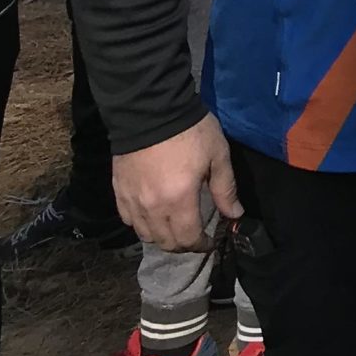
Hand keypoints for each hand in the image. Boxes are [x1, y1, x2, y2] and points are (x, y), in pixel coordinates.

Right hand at [113, 114, 240, 253]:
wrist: (151, 110)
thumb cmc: (191, 131)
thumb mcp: (218, 156)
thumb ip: (226, 189)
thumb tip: (235, 215)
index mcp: (179, 200)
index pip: (188, 239)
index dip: (201, 245)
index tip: (210, 241)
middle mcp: (152, 207)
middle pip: (165, 242)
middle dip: (183, 245)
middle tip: (195, 236)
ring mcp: (132, 201)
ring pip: (145, 235)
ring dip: (162, 237)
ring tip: (175, 228)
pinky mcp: (119, 192)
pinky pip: (129, 220)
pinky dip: (142, 225)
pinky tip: (153, 215)